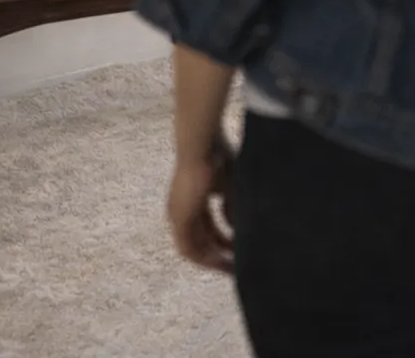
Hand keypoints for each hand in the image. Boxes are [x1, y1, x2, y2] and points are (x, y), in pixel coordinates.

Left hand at [167, 152, 234, 272]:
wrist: (202, 146)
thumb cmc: (218, 157)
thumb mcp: (230, 185)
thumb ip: (232, 207)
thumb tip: (234, 227)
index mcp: (193, 197)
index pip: (207, 224)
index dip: (222, 237)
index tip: (238, 247)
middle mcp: (181, 208)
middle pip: (199, 237)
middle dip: (218, 252)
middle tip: (235, 265)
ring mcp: (176, 214)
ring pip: (192, 247)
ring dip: (211, 259)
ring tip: (231, 268)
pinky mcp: (177, 219)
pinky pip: (188, 249)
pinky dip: (205, 257)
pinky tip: (222, 263)